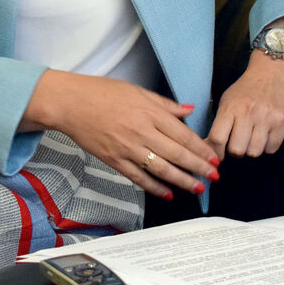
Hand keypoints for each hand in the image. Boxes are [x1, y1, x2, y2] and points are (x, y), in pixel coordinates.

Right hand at [22, 71, 219, 199]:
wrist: (69, 103)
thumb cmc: (101, 92)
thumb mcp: (137, 91)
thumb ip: (164, 104)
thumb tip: (189, 110)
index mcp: (149, 112)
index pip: (182, 134)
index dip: (200, 148)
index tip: (214, 158)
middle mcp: (141, 131)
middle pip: (176, 153)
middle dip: (198, 167)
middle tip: (214, 177)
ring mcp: (127, 148)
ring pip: (161, 168)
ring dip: (182, 180)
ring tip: (197, 188)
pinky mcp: (114, 160)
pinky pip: (138, 177)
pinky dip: (154, 187)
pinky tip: (167, 193)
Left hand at [205, 51, 283, 160]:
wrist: (271, 73)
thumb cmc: (244, 91)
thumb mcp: (226, 101)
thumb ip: (219, 124)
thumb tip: (208, 148)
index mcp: (231, 107)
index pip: (217, 138)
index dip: (215, 151)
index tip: (217, 154)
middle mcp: (249, 113)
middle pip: (237, 150)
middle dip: (235, 151)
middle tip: (237, 143)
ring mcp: (267, 118)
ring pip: (254, 152)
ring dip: (251, 149)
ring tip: (251, 138)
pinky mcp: (282, 122)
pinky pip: (271, 149)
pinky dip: (266, 147)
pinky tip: (264, 135)